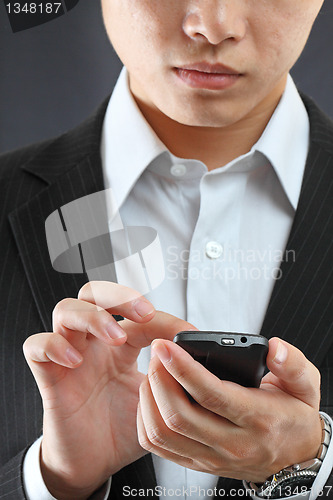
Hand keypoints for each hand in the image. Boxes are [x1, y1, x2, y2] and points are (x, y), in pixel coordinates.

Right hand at [23, 281, 195, 499]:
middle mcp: (94, 344)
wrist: (95, 462)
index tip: (183, 333)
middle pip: (93, 294)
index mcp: (121, 345)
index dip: (158, 313)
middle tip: (143, 313)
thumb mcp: (156, 398)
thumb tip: (199, 355)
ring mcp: (70, 356)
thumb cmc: (123, 427)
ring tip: (114, 338)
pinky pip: (36, 346)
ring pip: (66, 310)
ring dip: (92, 317)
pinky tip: (75, 359)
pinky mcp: (49, 376)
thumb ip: (172, 375)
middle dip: (118, 296)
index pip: (133, 311)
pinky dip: (53, 345)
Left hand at [137, 337, 321, 482]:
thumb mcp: (305, 386)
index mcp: (258, 419)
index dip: (184, 368)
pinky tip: (151, 395)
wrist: (296, 456)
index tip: (166, 346)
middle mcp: (232, 443)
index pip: (212, 395)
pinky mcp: (198, 463)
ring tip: (153, 370)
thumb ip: (293, 364)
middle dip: (160, 378)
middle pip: (180, 415)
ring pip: (165, 433)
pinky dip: (147, 420)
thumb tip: (273, 348)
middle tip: (157, 352)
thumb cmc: (294, 416)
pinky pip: (160, 447)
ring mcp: (212, 457)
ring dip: (150, 398)